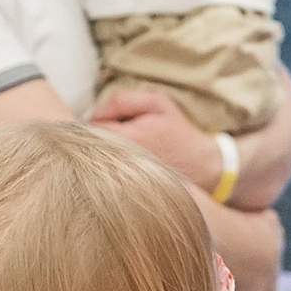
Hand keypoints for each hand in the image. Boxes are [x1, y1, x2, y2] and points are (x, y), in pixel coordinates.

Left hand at [90, 88, 224, 191]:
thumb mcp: (157, 103)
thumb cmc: (179, 132)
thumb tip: (95, 112)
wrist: (203, 166)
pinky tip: (122, 160)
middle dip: (93, 136)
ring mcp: (120, 179)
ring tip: (121, 145)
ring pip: (92, 161)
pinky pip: (103, 173)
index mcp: (128, 139)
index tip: (108, 119)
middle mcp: (121, 162)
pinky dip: (106, 164)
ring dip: (99, 150)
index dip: (95, 119)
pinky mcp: (123, 189)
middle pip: (87, 147)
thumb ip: (123, 100)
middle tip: (113, 131)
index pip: (89, 127)